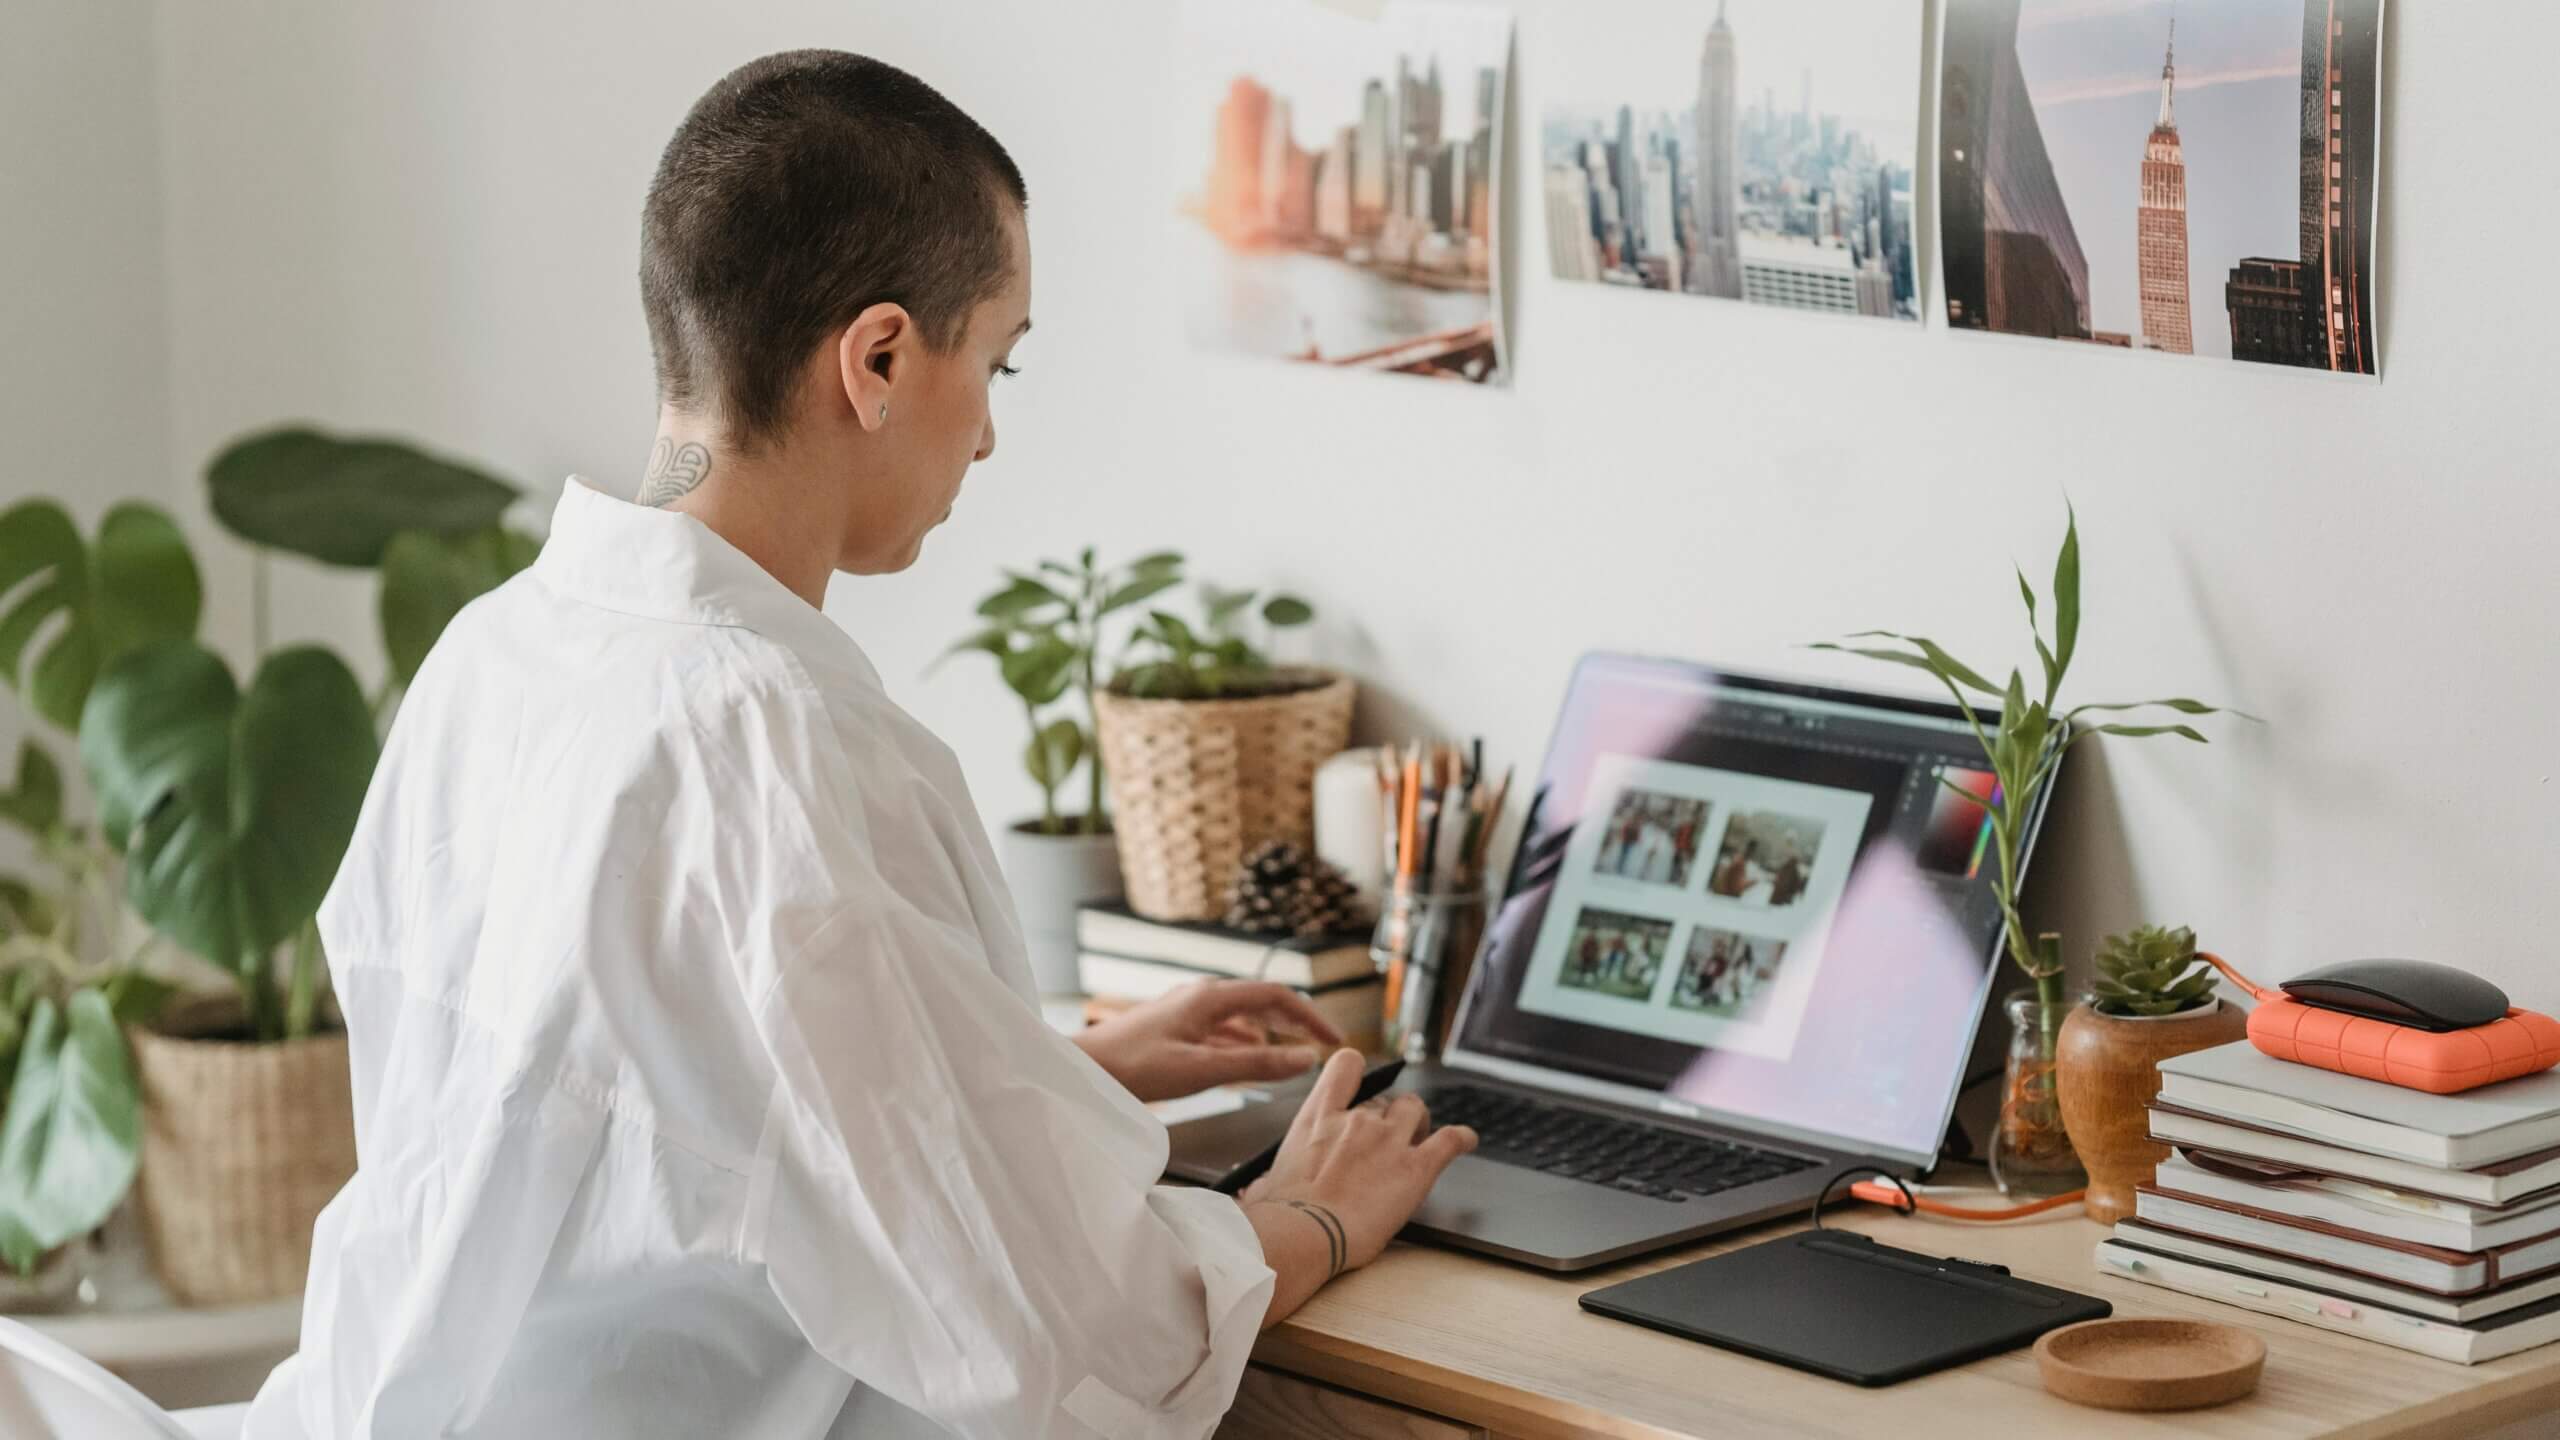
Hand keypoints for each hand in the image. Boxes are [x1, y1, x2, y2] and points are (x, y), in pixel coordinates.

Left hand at [1072, 979, 1342, 1102]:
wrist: (1082, 1069)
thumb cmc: (1133, 1068)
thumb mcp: (1201, 1070)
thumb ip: (1255, 1066)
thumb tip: (1305, 1059)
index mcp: (1210, 998)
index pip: (1276, 997)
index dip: (1310, 1017)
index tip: (1333, 1040)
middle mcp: (1200, 996)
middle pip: (1261, 1001)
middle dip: (1294, 1022)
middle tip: (1320, 1046)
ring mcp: (1185, 1009)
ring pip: (1241, 1015)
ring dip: (1270, 1032)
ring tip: (1291, 1055)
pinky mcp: (1172, 1026)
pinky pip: (1220, 1028)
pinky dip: (1243, 1042)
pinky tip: (1245, 1059)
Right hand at [1242, 1049, 1475, 1309]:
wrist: (1304, 1235)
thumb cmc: (1279, 1217)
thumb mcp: (1266, 1185)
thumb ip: (1269, 1179)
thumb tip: (1257, 1192)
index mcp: (1318, 1117)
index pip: (1346, 1066)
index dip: (1359, 1073)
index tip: (1360, 1089)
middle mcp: (1357, 1118)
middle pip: (1385, 1098)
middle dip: (1388, 1117)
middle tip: (1387, 1141)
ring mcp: (1389, 1139)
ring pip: (1417, 1110)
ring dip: (1419, 1124)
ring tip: (1419, 1139)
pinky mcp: (1417, 1167)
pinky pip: (1450, 1140)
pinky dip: (1462, 1138)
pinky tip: (1467, 1140)